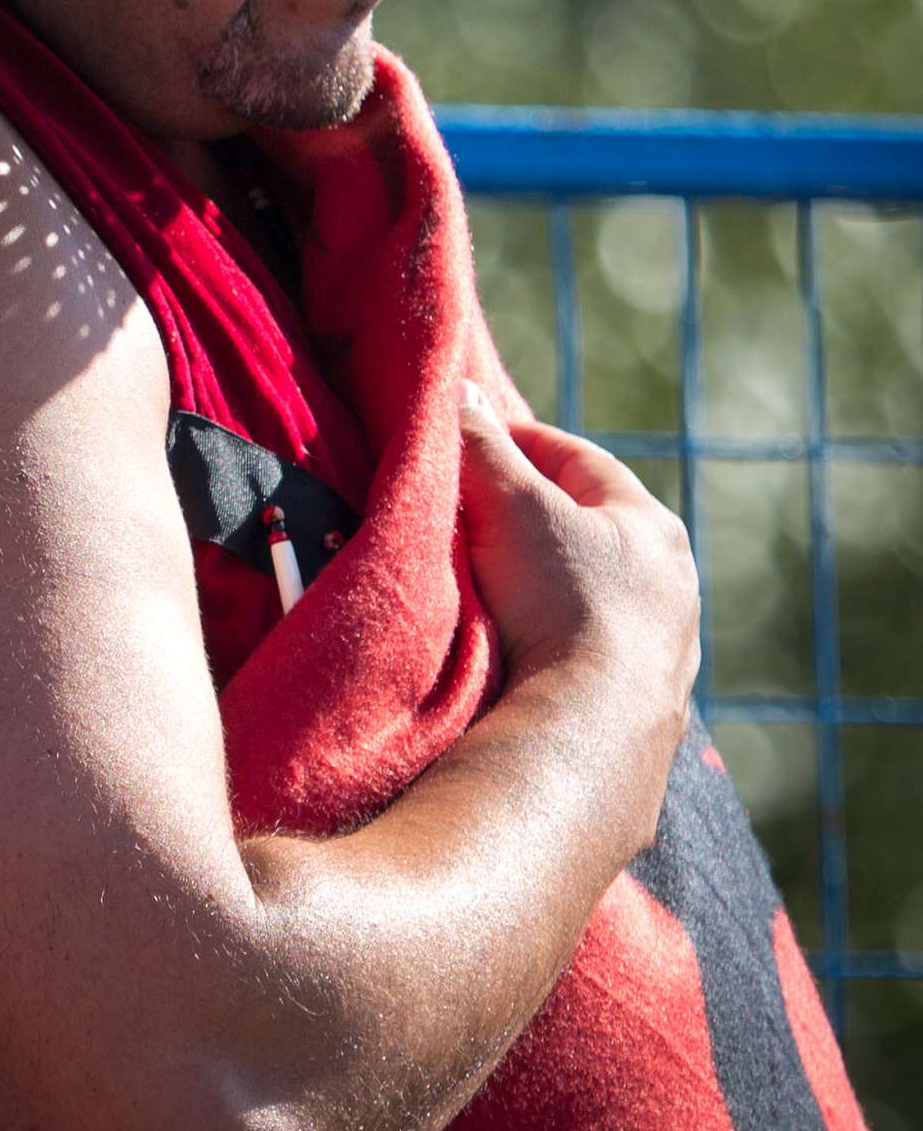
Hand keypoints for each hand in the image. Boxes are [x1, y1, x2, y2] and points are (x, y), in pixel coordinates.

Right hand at [459, 387, 700, 756]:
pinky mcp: (645, 717)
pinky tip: (525, 659)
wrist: (589, 737)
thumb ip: (481, 446)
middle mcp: (673, 588)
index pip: (579, 461)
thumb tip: (458, 393)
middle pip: (593, 532)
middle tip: (476, 512)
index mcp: (652, 528)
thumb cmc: (558, 603)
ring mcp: (665, 657)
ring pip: (599, 601)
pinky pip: (595, 663)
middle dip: (535, 518)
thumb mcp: (510, 506)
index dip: (520, 443)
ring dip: (551, 589)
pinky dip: (559, 649)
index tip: (473, 440)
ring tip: (495, 590)